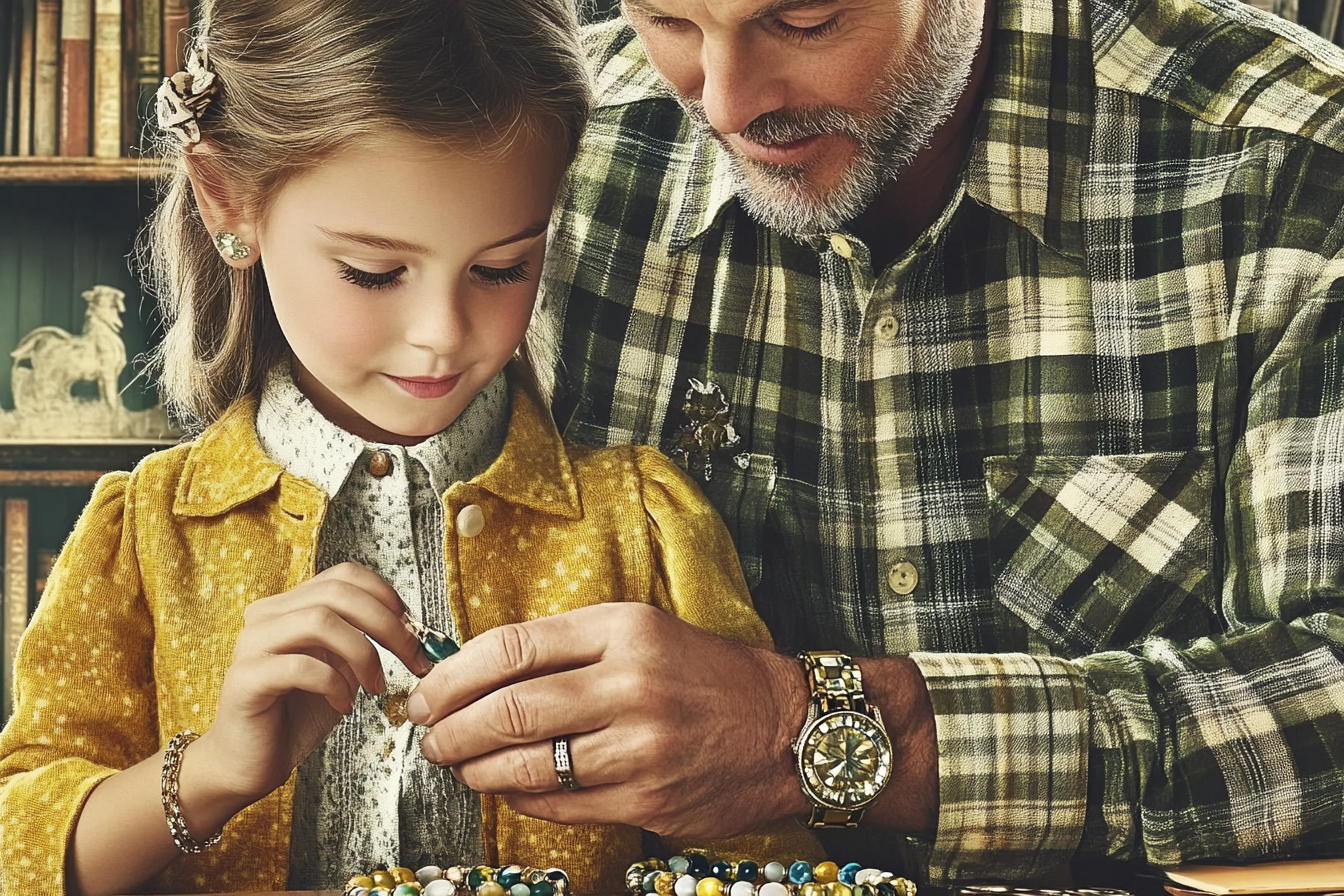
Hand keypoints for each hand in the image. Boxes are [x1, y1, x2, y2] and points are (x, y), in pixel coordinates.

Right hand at [194, 562, 432, 810]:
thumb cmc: (297, 715)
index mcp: (290, 606)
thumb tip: (410, 629)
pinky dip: (334, 684)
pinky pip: (301, 666)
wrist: (249, 762)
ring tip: (377, 686)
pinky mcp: (245, 679)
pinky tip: (344, 705)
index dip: (386, 595)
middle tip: (413, 657)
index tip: (413, 628)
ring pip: (320, 621)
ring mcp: (251, 645)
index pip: (344, 575)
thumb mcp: (341, 670)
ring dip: (363, 653)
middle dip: (387, 624)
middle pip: (337, 593)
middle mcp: (266, 616)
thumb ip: (362, 642)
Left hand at [407, 602, 811, 838]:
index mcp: (625, 630)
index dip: (454, 674)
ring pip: (527, 767)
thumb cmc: (705, 676)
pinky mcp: (648, 802)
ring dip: (476, 770)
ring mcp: (641, 749)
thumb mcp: (643, 631)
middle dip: (451, 729)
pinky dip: (520, 799)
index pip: (513, 648)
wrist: (788, 729)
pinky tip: (508, 788)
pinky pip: (560, 805)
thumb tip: (479, 672)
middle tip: (429, 736)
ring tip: (460, 765)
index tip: (427, 691)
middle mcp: (631, 685)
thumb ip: (568, 646)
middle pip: (510, 710)